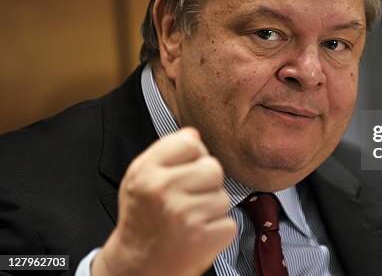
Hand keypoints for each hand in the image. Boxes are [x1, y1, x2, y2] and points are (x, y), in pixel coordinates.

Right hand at [92, 127, 235, 275]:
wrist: (137, 267)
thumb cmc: (143, 219)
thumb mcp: (140, 178)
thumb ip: (166, 152)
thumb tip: (194, 134)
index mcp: (146, 171)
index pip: (190, 141)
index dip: (194, 156)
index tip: (185, 171)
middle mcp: (162, 190)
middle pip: (213, 167)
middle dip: (207, 183)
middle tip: (189, 199)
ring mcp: (184, 215)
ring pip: (224, 196)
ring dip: (212, 209)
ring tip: (191, 219)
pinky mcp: (203, 238)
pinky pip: (229, 222)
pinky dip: (218, 231)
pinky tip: (198, 235)